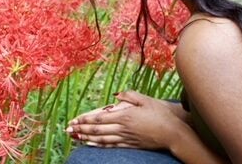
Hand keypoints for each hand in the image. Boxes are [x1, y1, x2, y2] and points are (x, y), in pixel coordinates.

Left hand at [66, 91, 182, 149]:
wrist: (173, 133)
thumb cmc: (161, 114)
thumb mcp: (145, 99)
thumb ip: (129, 95)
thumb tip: (116, 95)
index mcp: (124, 115)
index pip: (99, 118)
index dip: (85, 119)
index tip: (74, 120)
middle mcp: (123, 128)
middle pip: (97, 130)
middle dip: (81, 129)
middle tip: (68, 130)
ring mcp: (126, 138)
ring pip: (102, 139)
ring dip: (87, 138)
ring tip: (75, 137)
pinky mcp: (130, 145)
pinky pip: (111, 146)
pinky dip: (99, 145)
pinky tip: (91, 144)